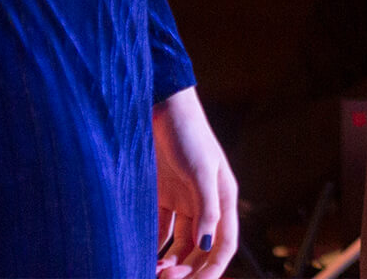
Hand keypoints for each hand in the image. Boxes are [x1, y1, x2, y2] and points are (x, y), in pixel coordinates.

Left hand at [154, 86, 237, 278]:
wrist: (159, 104)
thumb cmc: (186, 132)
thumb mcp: (201, 169)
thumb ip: (207, 208)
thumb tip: (208, 245)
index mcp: (223, 199)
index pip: (224, 245)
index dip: (213, 270)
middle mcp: (205, 204)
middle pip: (201, 250)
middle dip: (187, 271)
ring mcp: (182, 201)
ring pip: (179, 245)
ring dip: (170, 264)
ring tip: (151, 274)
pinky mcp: (161, 196)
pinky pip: (159, 231)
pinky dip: (153, 248)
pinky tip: (141, 258)